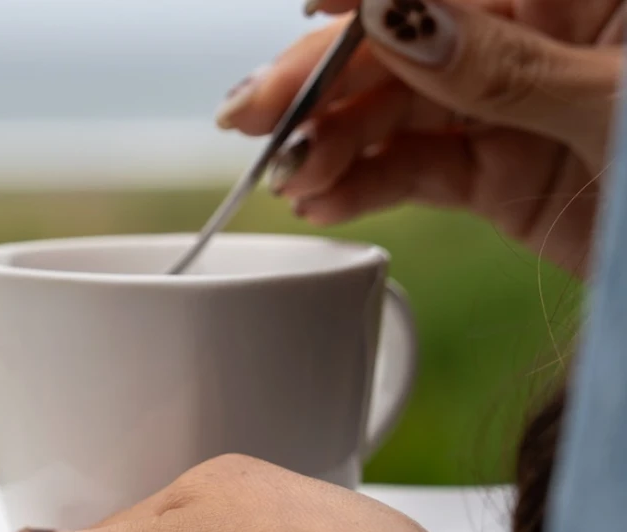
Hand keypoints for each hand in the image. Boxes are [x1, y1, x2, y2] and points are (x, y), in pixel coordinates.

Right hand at [217, 0, 623, 273]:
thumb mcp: (615, 107)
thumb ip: (501, 62)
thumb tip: (392, 3)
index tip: (302, 7)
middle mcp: (533, 35)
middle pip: (402, 42)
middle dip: (320, 79)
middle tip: (250, 116)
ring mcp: (508, 106)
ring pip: (394, 111)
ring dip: (332, 144)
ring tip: (292, 179)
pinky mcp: (494, 172)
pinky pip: (413, 170)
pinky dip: (363, 187)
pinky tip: (323, 202)